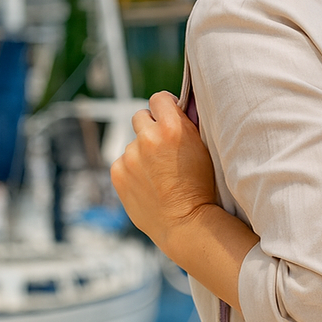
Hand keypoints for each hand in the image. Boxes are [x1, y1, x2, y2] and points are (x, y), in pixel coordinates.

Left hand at [110, 92, 217, 259]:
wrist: (186, 222)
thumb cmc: (202, 187)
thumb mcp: (204, 149)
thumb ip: (187, 126)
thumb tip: (178, 108)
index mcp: (173, 127)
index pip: (159, 98)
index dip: (165, 106)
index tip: (168, 115)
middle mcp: (148, 137)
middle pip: (140, 116)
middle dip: (150, 127)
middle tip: (162, 145)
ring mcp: (130, 155)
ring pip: (133, 143)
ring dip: (142, 151)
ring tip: (158, 173)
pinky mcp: (117, 172)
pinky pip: (123, 161)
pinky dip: (132, 169)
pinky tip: (148, 183)